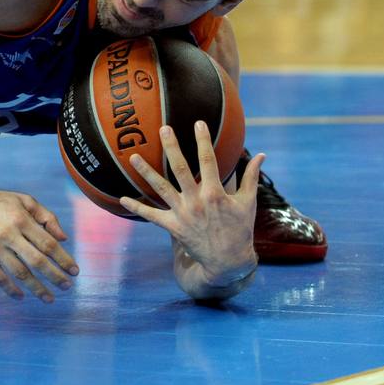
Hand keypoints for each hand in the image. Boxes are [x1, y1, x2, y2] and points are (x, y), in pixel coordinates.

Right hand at [0, 184, 78, 302]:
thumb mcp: (23, 199)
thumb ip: (46, 216)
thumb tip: (63, 239)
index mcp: (21, 219)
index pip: (48, 244)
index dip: (63, 259)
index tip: (74, 271)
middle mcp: (8, 233)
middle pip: (37, 261)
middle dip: (55, 276)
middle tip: (66, 287)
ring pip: (20, 273)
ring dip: (37, 288)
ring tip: (49, 298)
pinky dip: (10, 289)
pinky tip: (21, 296)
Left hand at [120, 122, 260, 286]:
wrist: (228, 261)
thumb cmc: (239, 229)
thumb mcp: (247, 202)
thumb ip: (251, 177)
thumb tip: (262, 155)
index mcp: (215, 193)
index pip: (208, 160)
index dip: (203, 141)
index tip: (198, 123)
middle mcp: (197, 201)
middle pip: (181, 169)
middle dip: (171, 147)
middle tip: (163, 128)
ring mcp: (183, 213)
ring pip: (161, 188)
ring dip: (146, 172)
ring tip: (132, 156)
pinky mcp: (173, 226)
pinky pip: (151, 215)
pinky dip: (137, 207)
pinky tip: (121, 199)